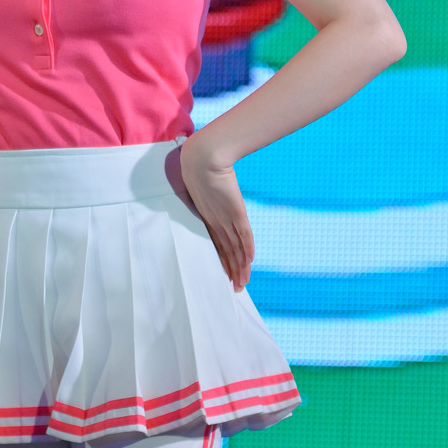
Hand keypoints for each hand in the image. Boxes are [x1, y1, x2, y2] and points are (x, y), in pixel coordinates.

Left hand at [180, 134, 253, 291]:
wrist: (203, 159)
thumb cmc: (197, 166)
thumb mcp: (200, 182)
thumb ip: (204, 190)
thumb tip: (203, 186)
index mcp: (206, 217)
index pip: (217, 245)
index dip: (223, 261)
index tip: (226, 274)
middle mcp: (216, 222)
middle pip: (226, 252)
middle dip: (232, 271)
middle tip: (236, 288)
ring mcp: (226, 218)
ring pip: (235, 248)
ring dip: (240, 267)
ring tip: (243, 283)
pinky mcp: (235, 212)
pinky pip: (243, 234)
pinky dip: (247, 248)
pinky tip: (249, 262)